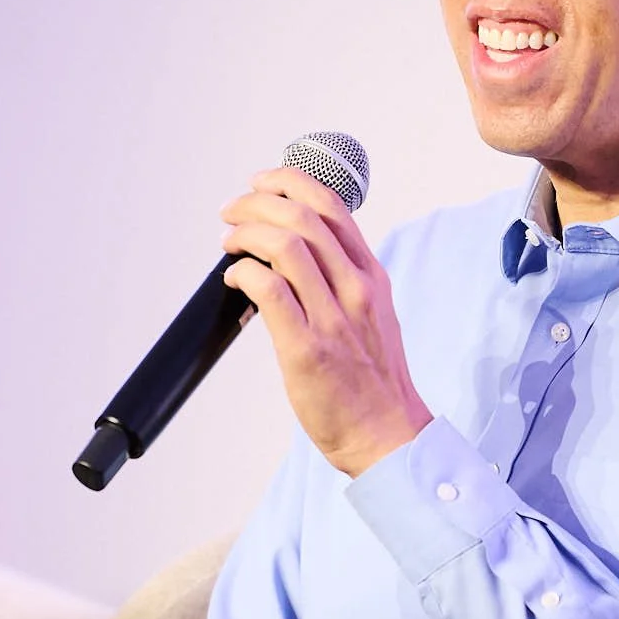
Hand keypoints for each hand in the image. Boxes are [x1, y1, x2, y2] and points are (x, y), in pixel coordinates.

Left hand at [220, 167, 431, 476]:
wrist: (390, 435)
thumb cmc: (374, 382)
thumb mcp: (372, 314)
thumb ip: (342, 281)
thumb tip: (295, 253)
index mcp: (371, 276)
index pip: (332, 207)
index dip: (290, 182)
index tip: (262, 183)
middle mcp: (356, 288)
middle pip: (302, 217)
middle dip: (257, 203)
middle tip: (232, 211)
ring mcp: (333, 317)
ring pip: (286, 246)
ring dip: (246, 233)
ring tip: (228, 242)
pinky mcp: (308, 349)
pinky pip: (270, 291)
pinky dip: (244, 272)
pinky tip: (234, 278)